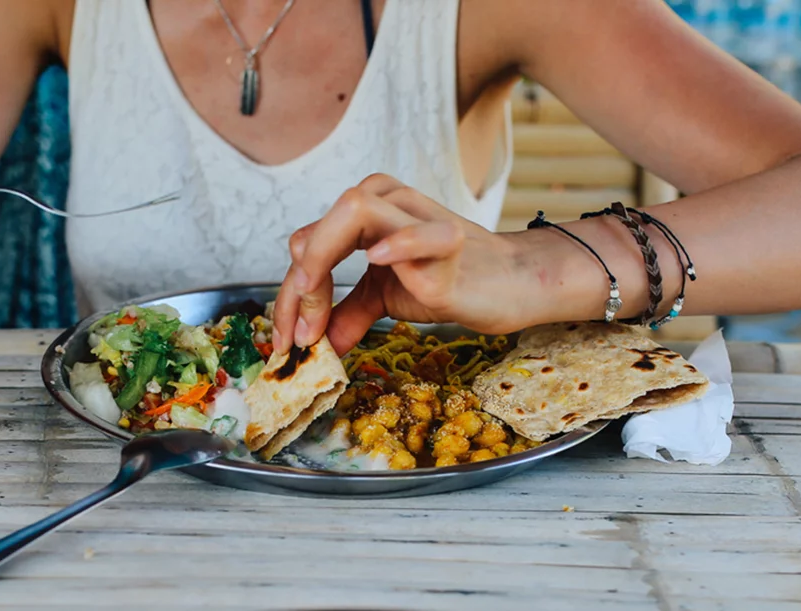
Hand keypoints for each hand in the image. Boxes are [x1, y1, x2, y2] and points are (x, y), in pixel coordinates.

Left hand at [271, 174, 577, 355]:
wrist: (512, 284)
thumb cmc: (451, 279)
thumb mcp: (385, 296)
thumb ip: (347, 312)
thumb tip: (315, 344)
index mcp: (369, 210)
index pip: (310, 242)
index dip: (291, 294)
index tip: (288, 339)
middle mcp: (389, 202)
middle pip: (322, 224)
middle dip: (299, 283)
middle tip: (298, 333)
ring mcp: (420, 219)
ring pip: (356, 209)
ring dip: (324, 258)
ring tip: (315, 302)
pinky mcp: (450, 245)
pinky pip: (419, 234)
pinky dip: (396, 243)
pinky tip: (377, 258)